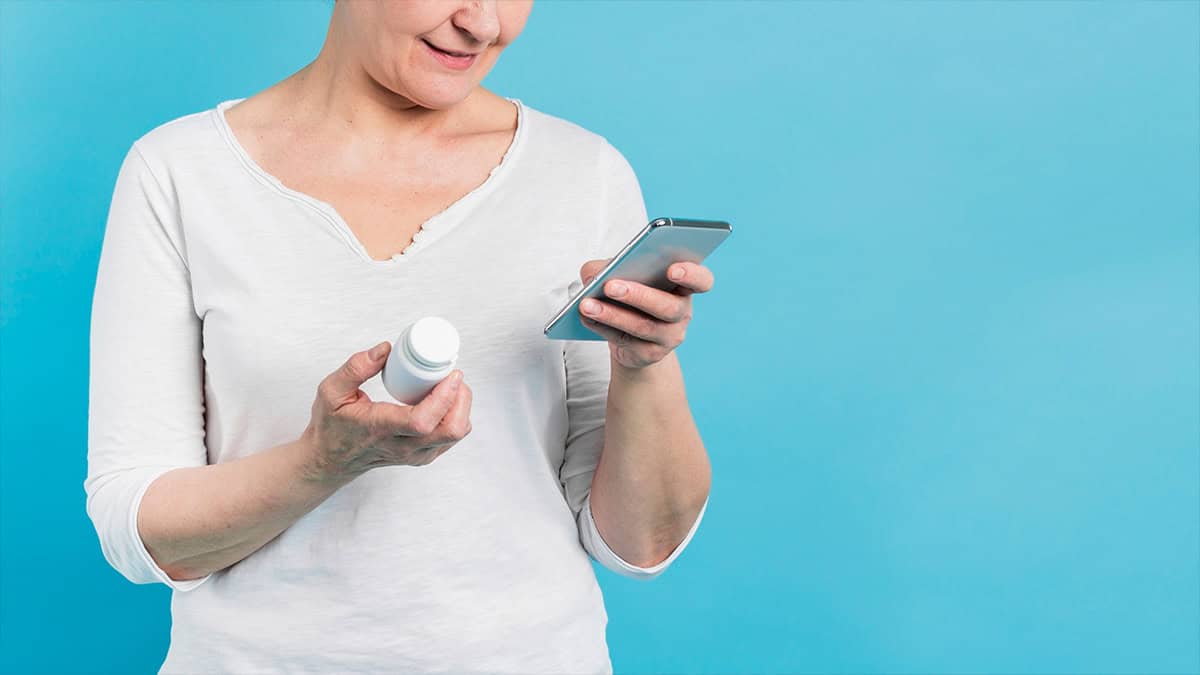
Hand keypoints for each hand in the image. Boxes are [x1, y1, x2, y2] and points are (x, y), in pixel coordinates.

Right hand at [301, 341, 472, 483]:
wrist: (330, 460)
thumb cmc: (331, 426)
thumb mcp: (331, 391)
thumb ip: (355, 368)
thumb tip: (385, 349)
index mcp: (381, 429)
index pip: (422, 421)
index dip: (444, 397)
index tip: (452, 374)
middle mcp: (403, 447)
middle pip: (450, 430)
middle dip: (461, 399)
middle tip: (453, 376)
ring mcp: (415, 455)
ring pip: (455, 435)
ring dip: (461, 407)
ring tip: (449, 386)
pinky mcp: (421, 457)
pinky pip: (451, 438)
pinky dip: (456, 417)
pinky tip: (444, 401)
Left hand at [575, 259, 714, 368]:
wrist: (631, 333)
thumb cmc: (631, 293)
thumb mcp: (622, 272)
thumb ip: (610, 265)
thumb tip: (594, 273)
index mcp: (683, 286)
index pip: (702, 281)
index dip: (692, 275)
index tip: (672, 269)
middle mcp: (682, 312)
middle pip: (668, 307)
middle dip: (638, 295)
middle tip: (611, 286)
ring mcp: (668, 336)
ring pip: (643, 327)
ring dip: (612, 314)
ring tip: (587, 304)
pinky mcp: (649, 354)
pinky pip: (625, 341)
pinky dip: (602, 327)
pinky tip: (586, 317)